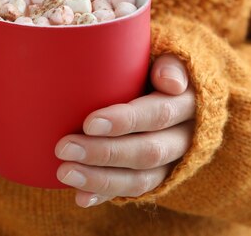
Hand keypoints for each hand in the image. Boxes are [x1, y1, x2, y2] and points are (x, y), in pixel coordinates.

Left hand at [54, 54, 195, 207]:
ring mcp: (172, 160)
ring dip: (101, 179)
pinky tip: (80, 197)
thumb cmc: (155, 63)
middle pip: (148, 151)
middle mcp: (185, 135)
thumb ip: (168, 61)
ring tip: (65, 171)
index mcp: (187, 101)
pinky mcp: (158, 176)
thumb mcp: (166, 53)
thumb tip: (170, 81)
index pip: (158, 114)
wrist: (173, 86)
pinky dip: (105, 194)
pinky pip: (133, 192)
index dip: (126, 121)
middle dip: (104, 153)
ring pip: (142, 178)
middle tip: (64, 147)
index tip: (89, 122)